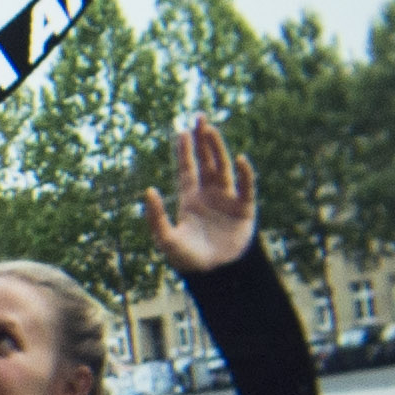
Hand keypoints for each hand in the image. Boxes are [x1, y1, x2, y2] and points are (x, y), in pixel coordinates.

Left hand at [142, 115, 254, 274]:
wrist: (216, 276)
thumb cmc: (189, 260)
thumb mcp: (167, 239)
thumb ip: (157, 217)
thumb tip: (148, 191)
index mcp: (190, 199)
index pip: (187, 169)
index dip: (185, 150)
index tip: (182, 131)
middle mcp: (209, 195)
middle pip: (206, 161)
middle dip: (202, 140)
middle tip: (199, 118)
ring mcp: (227, 200)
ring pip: (223, 168)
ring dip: (217, 149)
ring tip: (211, 130)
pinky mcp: (244, 210)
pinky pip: (246, 188)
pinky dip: (245, 174)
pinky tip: (241, 160)